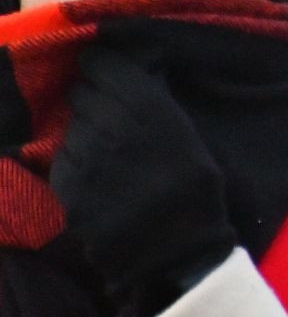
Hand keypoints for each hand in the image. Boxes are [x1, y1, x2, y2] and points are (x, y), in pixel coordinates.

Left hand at [51, 46, 236, 316]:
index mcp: (150, 109)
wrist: (174, 251)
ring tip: (106, 148)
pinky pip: (63, 158)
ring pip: (72, 125)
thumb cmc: (195, 191)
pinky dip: (75, 160)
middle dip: (93, 97)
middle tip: (108, 110)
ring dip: (85, 129)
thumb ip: (159, 104)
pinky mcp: (67, 187)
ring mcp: (85, 157)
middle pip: (82, 92)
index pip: (103, 65)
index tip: (105, 69)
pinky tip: (96, 173)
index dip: (101, 65)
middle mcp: (112, 126)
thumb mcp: (190, 135)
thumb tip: (142, 72)